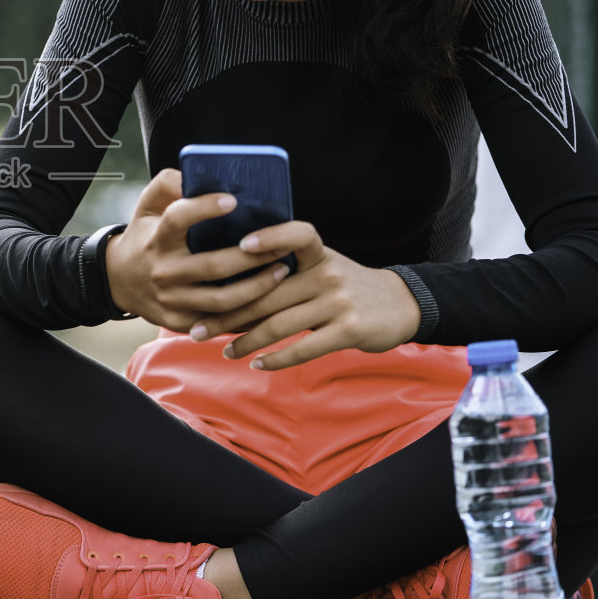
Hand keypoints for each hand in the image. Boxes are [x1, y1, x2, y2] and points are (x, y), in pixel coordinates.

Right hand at [104, 169, 296, 334]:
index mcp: (157, 238)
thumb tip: (194, 174)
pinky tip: (269, 300)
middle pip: (214, 266)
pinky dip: (246, 313)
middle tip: (281, 245)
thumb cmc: (145, 237)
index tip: (232, 200)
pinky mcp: (179, 322)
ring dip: (258, 287)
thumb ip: (168, 184)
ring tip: (282, 271)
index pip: (178, 219)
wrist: (119, 280)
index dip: (204, 208)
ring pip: (222, 300)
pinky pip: (219, 322)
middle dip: (253, 257)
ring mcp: (171, 300)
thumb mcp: (147, 206)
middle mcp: (163, 270)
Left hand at [188, 220, 421, 369]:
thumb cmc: (345, 285)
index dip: (270, 237)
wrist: (399, 305)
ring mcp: (339, 302)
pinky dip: (278, 358)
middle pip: (269, 293)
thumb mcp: (322, 264)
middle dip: (229, 313)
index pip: (298, 234)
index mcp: (318, 253)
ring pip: (281, 324)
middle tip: (198, 328)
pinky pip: (304, 347)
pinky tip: (258, 364)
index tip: (238, 246)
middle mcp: (327, 274)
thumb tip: (229, 277)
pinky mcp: (349, 330)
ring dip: (247, 341)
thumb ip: (286, 267)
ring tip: (224, 351)